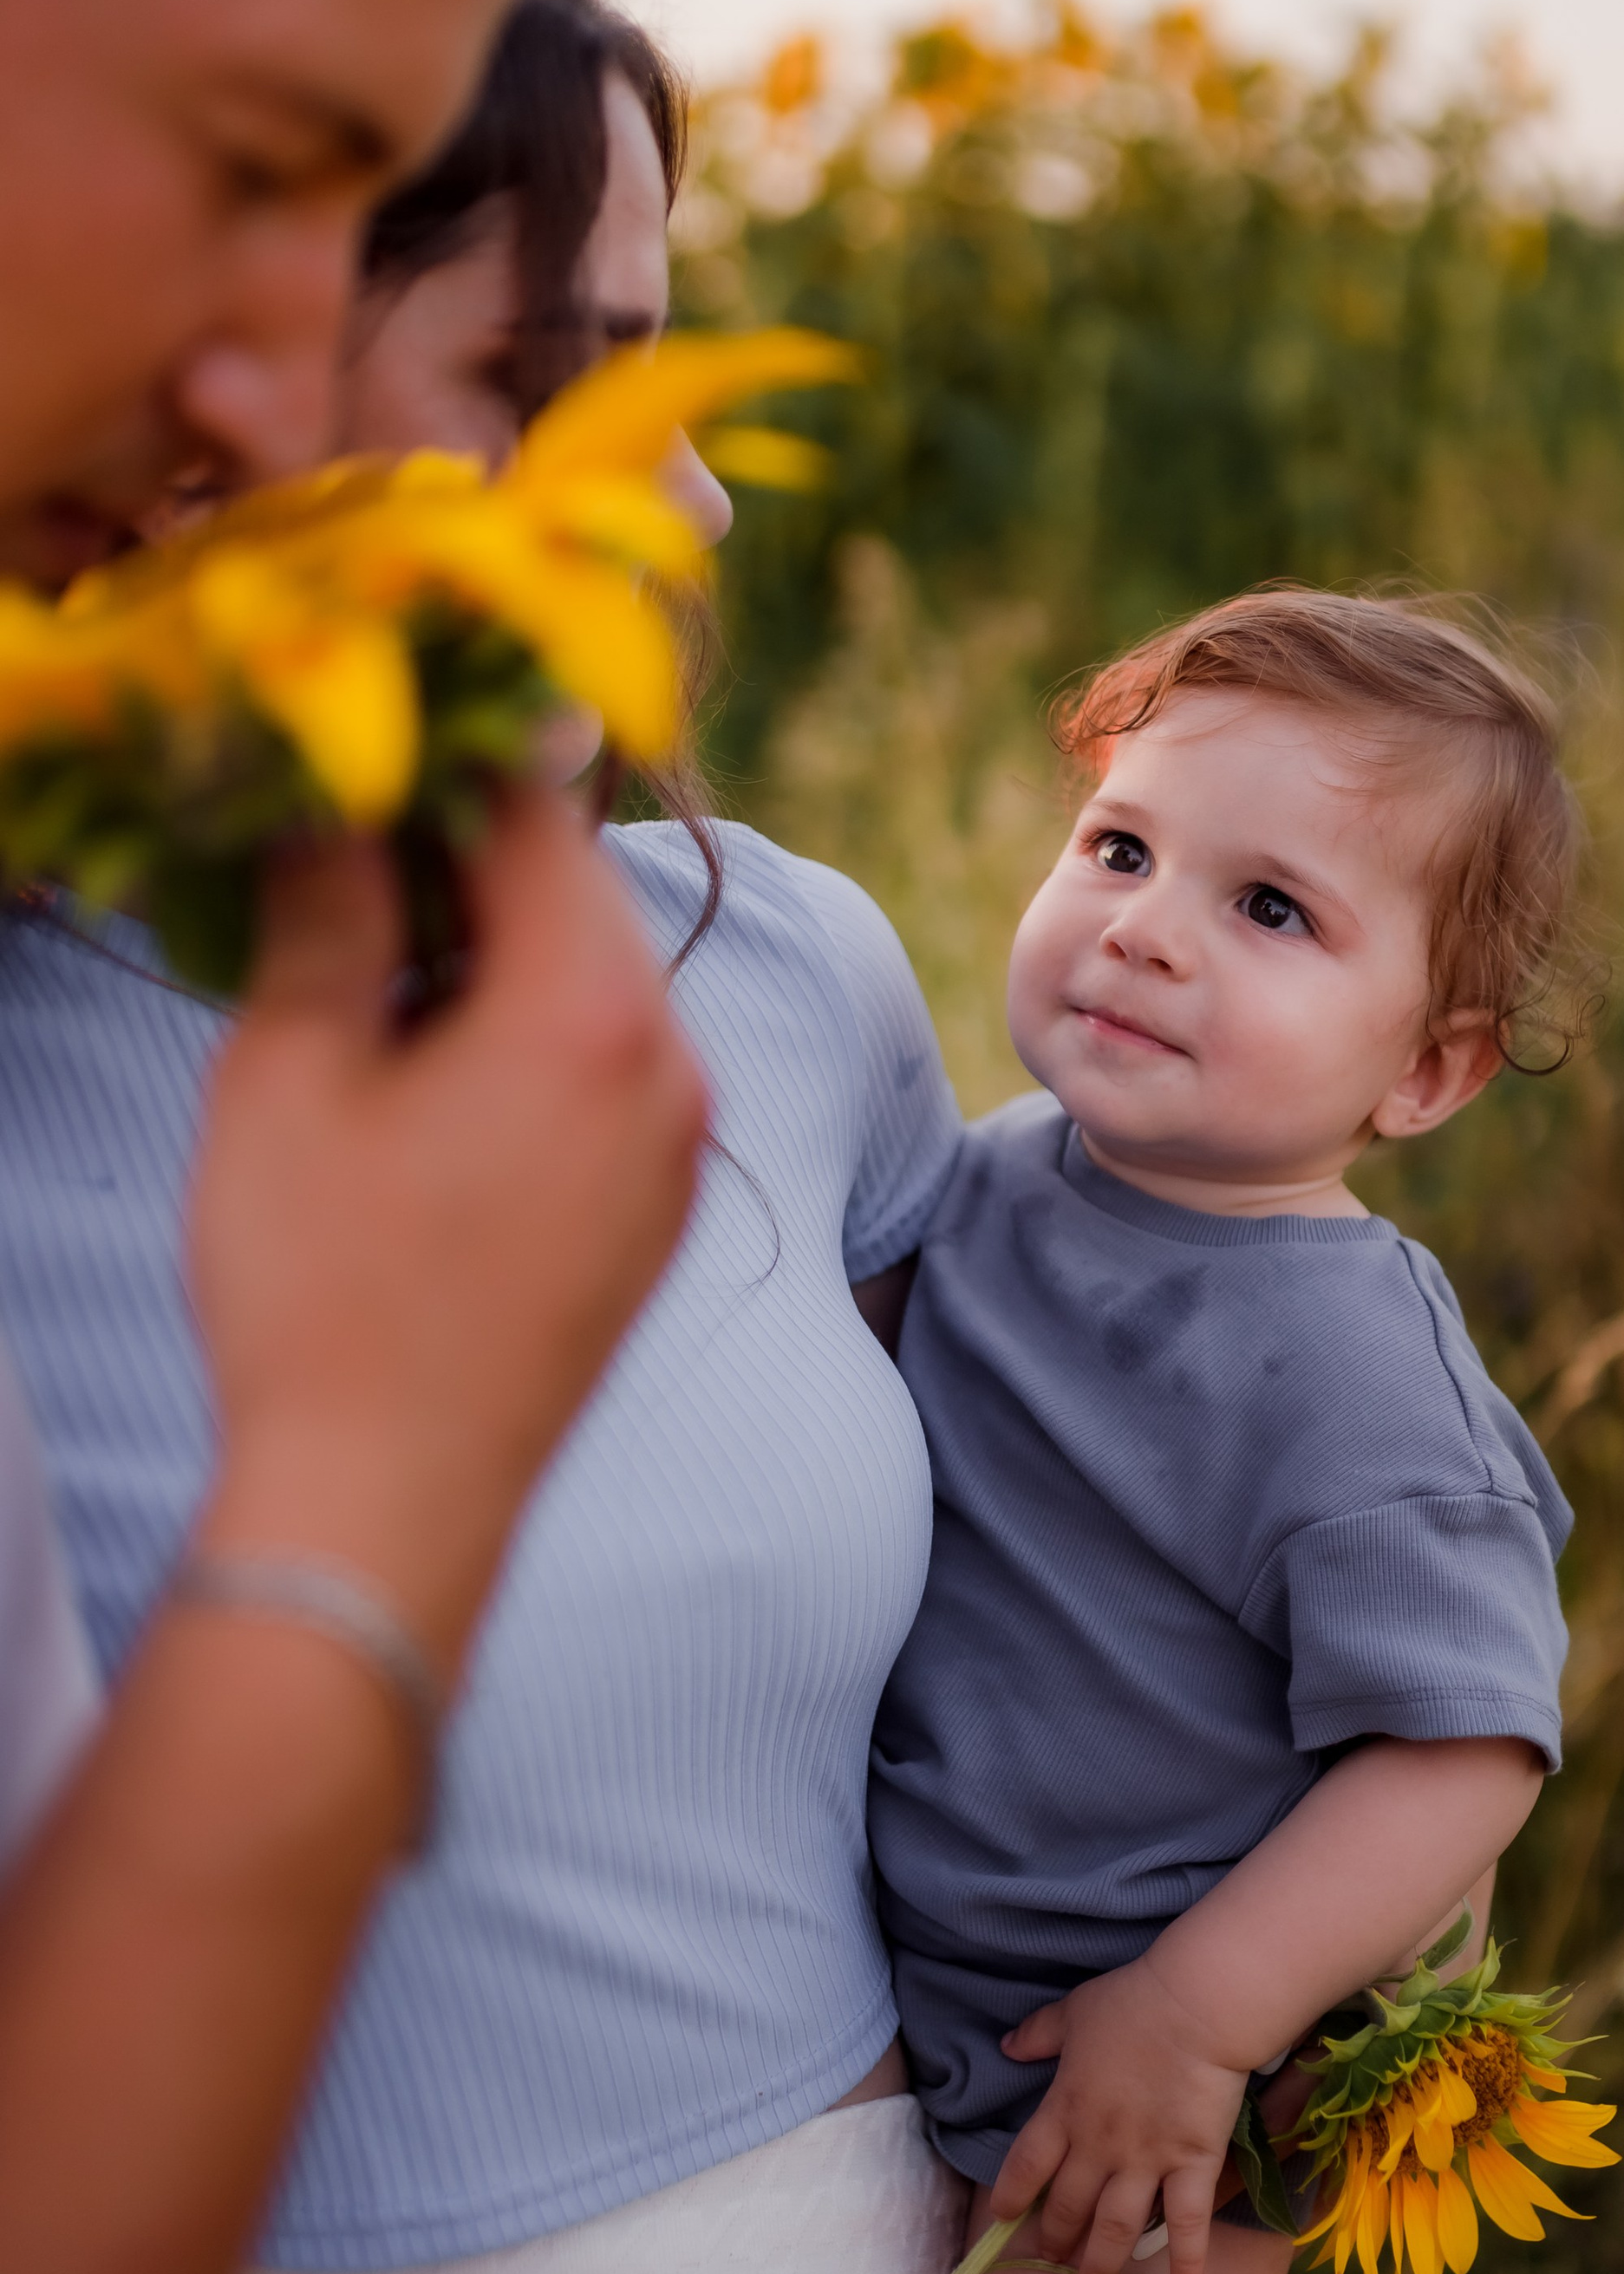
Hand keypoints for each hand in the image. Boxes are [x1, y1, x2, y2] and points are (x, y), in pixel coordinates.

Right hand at [188, 792, 707, 1710]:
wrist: (391, 1505)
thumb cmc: (325, 1295)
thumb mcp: (290, 1076)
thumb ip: (328, 913)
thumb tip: (337, 805)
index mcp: (591, 1012)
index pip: (535, 812)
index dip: (436, 768)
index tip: (353, 770)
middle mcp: (673, 1068)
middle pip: (577, 897)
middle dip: (467, 866)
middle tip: (343, 870)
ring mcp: (684, 1149)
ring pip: (595, 985)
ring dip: (496, 957)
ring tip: (372, 986)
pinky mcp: (663, 1214)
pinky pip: (611, 1073)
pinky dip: (532, 1042)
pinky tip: (429, 1081)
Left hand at [993, 1950, 1252, 2273]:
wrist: (1196, 2006)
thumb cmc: (1134, 2002)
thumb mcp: (1074, 2011)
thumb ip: (1039, 2034)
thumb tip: (1007, 2045)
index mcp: (1065, 2109)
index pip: (1026, 2165)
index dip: (1011, 2196)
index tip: (1002, 2219)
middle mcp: (1099, 2146)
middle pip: (1067, 2205)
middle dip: (1054, 2238)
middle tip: (1049, 2261)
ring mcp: (1147, 2161)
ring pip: (1115, 2228)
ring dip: (1098, 2267)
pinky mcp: (1192, 2164)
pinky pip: (1187, 2223)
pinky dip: (1187, 2261)